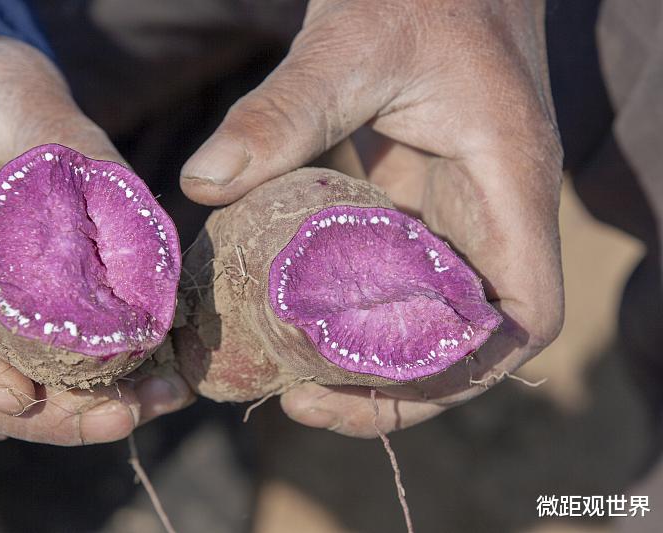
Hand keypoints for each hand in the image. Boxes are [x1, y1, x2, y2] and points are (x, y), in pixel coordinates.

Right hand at [0, 36, 192, 444]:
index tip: (19, 393)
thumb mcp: (22, 93)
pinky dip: (66, 395)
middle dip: (34, 412)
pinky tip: (138, 389)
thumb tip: (142, 232)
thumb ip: (71, 149)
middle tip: (123, 415)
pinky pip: (5, 375)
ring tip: (149, 404)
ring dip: (61, 416)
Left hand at [181, 0, 563, 436]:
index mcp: (506, 184)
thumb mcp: (350, 43)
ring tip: (290, 378)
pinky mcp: (423, 201)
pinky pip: (400, 278)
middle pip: (470, 341)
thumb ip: (283, 111)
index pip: (523, 317)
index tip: (370, 388)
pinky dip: (355, 310)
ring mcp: (459, 211)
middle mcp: (492, 212)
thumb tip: (202, 182)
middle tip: (302, 398)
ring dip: (372, 360)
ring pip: (432, 317)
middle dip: (397, 387)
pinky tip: (294, 315)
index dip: (461, 372)